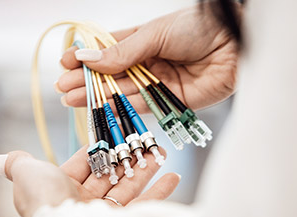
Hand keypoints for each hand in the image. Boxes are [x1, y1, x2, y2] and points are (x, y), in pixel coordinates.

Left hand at [0, 146, 178, 216]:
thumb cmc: (46, 200)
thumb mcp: (27, 174)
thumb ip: (18, 164)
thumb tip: (0, 159)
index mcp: (61, 189)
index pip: (83, 164)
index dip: (98, 148)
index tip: (114, 133)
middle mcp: (82, 203)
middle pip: (109, 175)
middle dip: (127, 157)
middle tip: (143, 141)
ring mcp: (104, 215)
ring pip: (129, 187)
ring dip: (146, 169)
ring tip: (161, 152)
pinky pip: (145, 207)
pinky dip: (160, 192)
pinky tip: (173, 177)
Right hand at [56, 5, 237, 112]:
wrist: (235, 45)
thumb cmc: (197, 28)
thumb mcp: (154, 34)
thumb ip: (123, 52)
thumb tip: (88, 59)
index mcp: (143, 39)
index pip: (108, 49)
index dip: (86, 57)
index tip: (64, 62)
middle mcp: (148, 61)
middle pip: (111, 73)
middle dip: (86, 80)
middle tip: (61, 87)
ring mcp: (158, 81)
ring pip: (122, 91)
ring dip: (96, 95)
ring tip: (70, 98)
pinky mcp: (170, 100)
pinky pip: (141, 105)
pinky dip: (120, 106)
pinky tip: (99, 106)